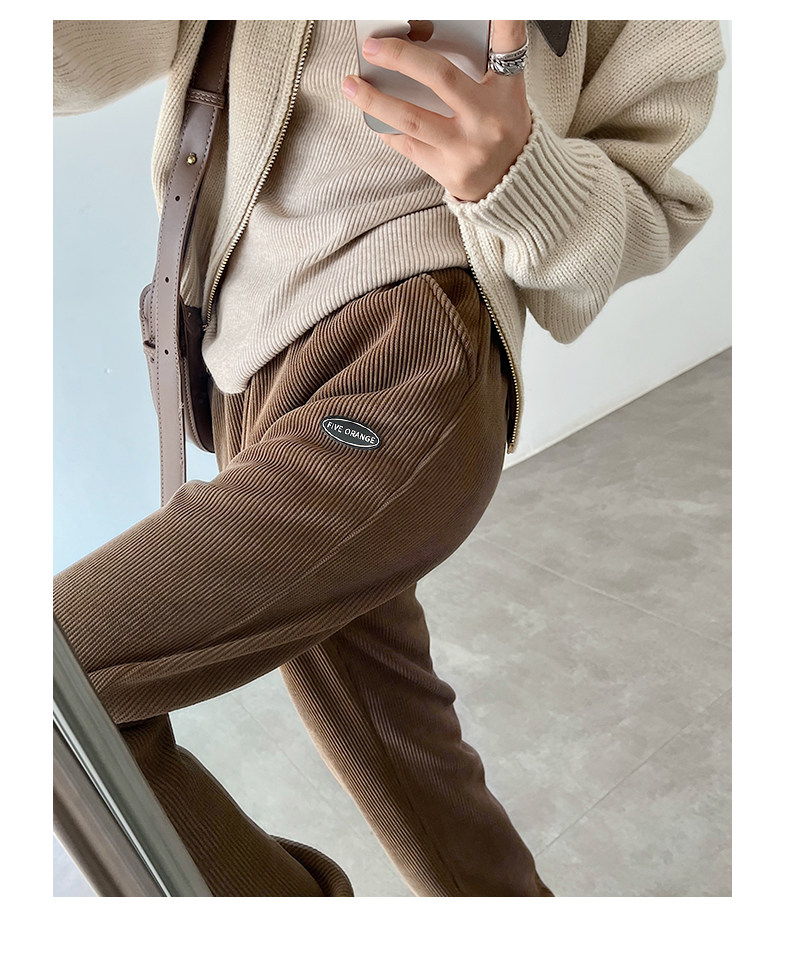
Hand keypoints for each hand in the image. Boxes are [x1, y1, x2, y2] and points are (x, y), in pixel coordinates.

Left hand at [341, 21, 531, 202]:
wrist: (512, 183)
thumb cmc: (503, 129)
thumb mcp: (506, 92)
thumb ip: (485, 61)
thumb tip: (435, 35)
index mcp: (506, 91)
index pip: (508, 45)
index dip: (504, 19)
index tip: (495, 5)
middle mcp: (488, 120)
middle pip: (440, 78)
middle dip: (401, 57)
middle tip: (373, 47)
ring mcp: (466, 149)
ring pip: (411, 118)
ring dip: (374, 100)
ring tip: (351, 85)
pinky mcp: (449, 172)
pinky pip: (407, 146)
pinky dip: (387, 127)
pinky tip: (372, 114)